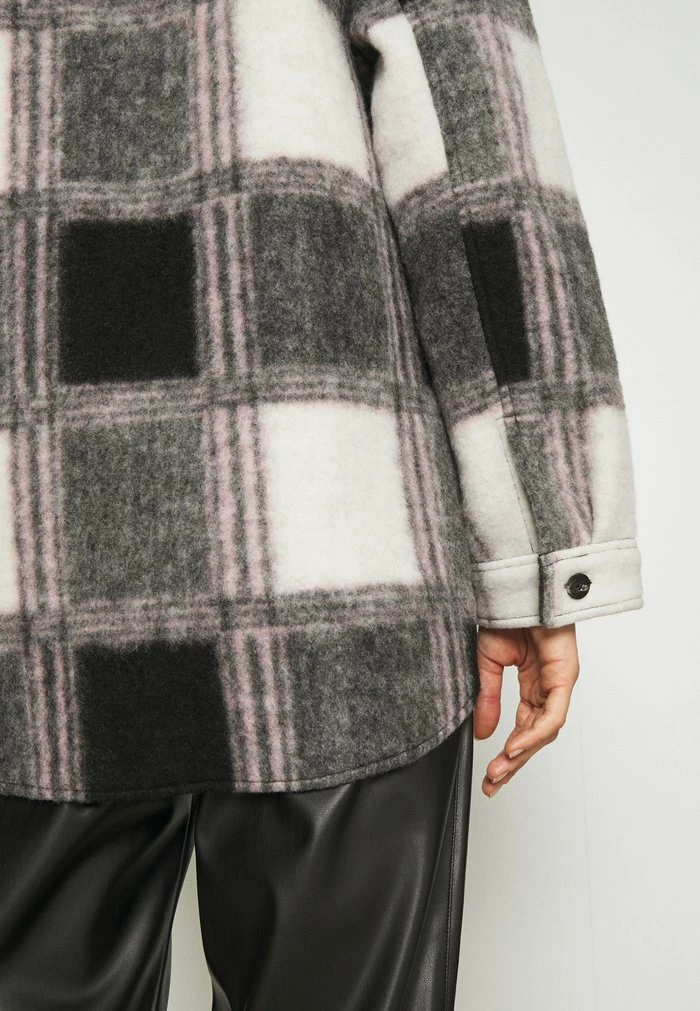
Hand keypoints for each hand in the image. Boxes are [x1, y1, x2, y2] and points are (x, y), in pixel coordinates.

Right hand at [473, 624, 579, 796]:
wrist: (518, 586)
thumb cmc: (506, 614)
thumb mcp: (488, 663)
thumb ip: (488, 699)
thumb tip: (483, 734)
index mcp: (533, 685)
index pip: (523, 727)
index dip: (506, 754)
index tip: (490, 775)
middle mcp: (549, 688)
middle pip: (535, 735)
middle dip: (513, 763)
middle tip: (493, 784)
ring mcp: (559, 683)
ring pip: (545, 730)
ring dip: (521, 753)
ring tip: (500, 770)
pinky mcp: (565, 676)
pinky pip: (552, 714)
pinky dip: (533, 733)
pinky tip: (514, 746)